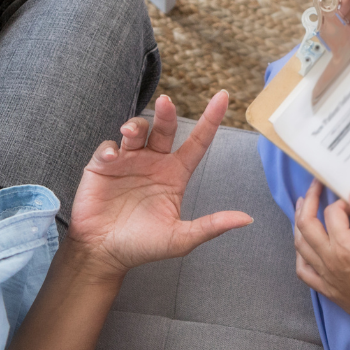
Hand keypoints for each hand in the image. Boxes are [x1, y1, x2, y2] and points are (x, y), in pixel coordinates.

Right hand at [67, 91, 253, 278]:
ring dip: (135, 126)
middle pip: (165, 128)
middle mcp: (154, 162)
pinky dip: (110, 148)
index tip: (222, 96)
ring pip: (136, 131)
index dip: (210, 119)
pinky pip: (108, 147)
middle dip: (167, 113)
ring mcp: (128, 161)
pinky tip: (112, 157)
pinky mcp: (103, 166)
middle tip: (166, 102)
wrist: (104, 253)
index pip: (197, 142)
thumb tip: (247, 219)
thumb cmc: (143, 246)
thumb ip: (211, 226)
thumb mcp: (181, 239)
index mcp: (175, 174)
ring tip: (131, 133)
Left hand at [293, 181, 349, 334]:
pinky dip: (299, 253)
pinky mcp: (326, 288)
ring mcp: (324, 276)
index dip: (342, 202)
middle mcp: (329, 260)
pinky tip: (304, 244)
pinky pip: (303, 269)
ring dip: (299, 223)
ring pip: (300, 245)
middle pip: (306, 225)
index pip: (332, 214)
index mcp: (345, 247)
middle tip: (314, 187)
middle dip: (309, 202)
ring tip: (303, 207)